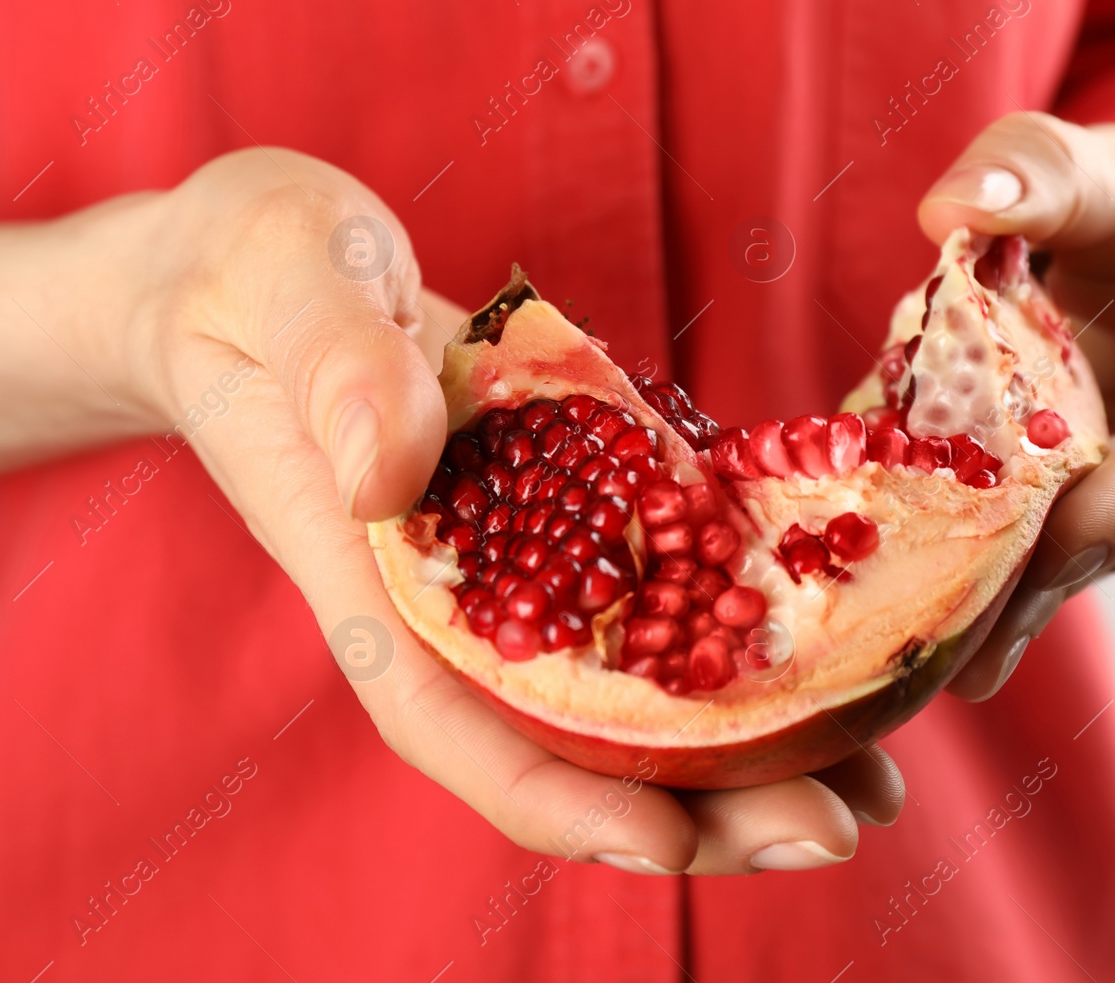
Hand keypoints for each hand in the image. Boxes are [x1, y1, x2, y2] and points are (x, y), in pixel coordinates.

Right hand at [138, 149, 902, 873]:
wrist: (251, 268)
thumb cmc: (244, 269)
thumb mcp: (281, 278)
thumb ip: (334, 364)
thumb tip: (390, 472)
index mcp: (366, 565)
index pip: (445, 716)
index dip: (553, 797)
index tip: (668, 846)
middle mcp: (445, 593)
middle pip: (559, 738)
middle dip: (691, 803)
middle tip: (836, 825)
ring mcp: (506, 560)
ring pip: (617, 687)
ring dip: (737, 742)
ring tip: (870, 771)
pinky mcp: (556, 509)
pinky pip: (644, 592)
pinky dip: (728, 634)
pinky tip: (829, 644)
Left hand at [914, 113, 1114, 699]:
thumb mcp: (1110, 171)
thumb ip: (1041, 176)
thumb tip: (954, 212)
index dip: (1113, 511)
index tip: (1029, 560)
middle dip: (1025, 570)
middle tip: (930, 637)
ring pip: (1085, 557)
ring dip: (996, 574)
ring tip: (906, 624)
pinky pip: (1056, 556)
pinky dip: (988, 566)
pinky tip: (922, 626)